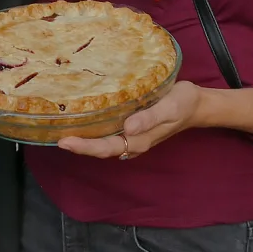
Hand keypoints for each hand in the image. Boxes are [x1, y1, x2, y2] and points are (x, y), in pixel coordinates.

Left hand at [58, 81, 203, 158]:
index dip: (84, 146)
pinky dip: (95, 130)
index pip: (106, 147)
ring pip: (103, 141)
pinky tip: (84, 120)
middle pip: (100, 147)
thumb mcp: (169, 108)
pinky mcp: (132, 127)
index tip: (65, 141)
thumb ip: (149, 119)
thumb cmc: (183, 104)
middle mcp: (132, 142)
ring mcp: (132, 136)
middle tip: (55, 136)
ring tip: (62, 130)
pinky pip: (110, 132)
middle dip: (78, 144)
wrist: (196, 104)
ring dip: (84, 139)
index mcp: (139, 141)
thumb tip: (127, 129)